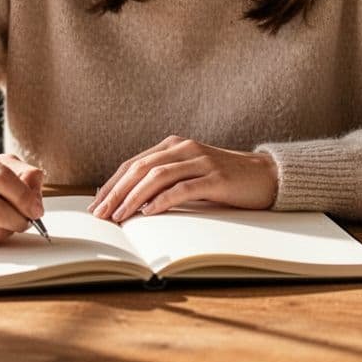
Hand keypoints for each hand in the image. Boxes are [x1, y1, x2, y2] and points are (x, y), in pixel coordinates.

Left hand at [90, 135, 277, 222]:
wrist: (266, 176)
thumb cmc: (225, 181)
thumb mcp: (190, 176)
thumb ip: (165, 182)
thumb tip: (130, 204)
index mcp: (174, 145)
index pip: (133, 164)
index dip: (112, 184)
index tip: (95, 205)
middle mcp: (184, 148)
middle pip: (140, 168)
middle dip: (116, 192)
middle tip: (100, 214)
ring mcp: (201, 161)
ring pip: (157, 176)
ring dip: (133, 198)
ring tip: (118, 216)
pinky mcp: (216, 177)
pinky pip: (183, 188)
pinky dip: (162, 201)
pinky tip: (148, 213)